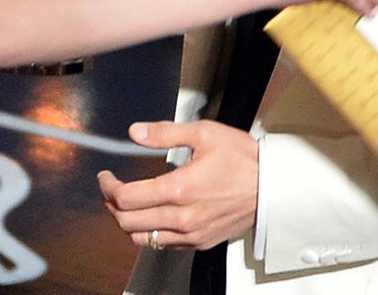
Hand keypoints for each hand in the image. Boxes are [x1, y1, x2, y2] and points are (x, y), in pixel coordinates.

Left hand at [98, 120, 258, 250]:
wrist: (271, 188)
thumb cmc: (242, 159)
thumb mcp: (204, 134)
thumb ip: (165, 133)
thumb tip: (136, 132)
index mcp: (180, 190)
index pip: (127, 198)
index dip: (108, 187)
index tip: (106, 176)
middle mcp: (183, 218)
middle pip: (128, 222)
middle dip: (111, 204)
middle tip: (109, 188)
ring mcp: (191, 234)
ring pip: (142, 238)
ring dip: (126, 222)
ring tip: (124, 203)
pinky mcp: (199, 242)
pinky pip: (163, 245)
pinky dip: (148, 232)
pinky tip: (149, 215)